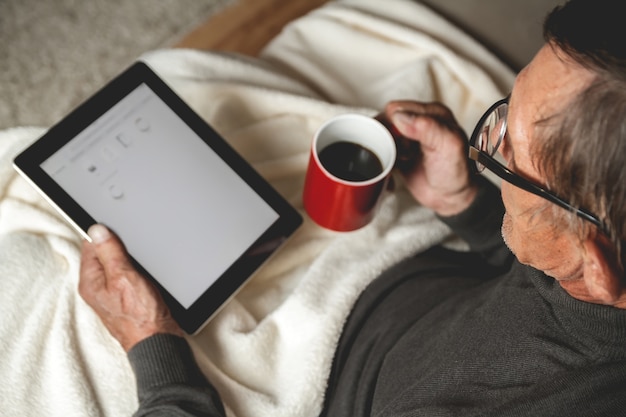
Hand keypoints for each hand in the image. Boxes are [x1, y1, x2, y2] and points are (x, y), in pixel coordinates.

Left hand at [79, 224, 182, 350]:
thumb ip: (110, 252)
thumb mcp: (124, 277)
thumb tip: (97, 230)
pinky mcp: (126, 296)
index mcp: (90, 281)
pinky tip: (145, 273)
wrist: (157, 340)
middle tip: (134, 251)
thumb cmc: (140, 317)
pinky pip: (127, 274)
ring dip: (129, 259)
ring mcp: (112, 292)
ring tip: (141, 265)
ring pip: (117, 264)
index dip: (106, 234)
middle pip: (103, 254)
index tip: (121, 231)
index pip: (90, 245)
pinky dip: (136, 270)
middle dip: (119, 247)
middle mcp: (97, 287)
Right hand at [381, 100, 477, 215]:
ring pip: (380, 136)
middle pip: (385, 122)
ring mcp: (407, 138)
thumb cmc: (455, 173)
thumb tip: (400, 116)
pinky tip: (392, 171)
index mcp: (431, 113)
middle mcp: (418, 122)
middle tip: (400, 155)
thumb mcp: (448, 147)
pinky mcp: (399, 152)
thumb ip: (428, 128)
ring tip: (399, 162)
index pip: (398, 109)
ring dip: (383, 151)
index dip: (393, 126)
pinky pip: (380, 150)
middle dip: (385, 139)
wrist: (451, 199)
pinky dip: (381, 161)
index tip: (400, 144)